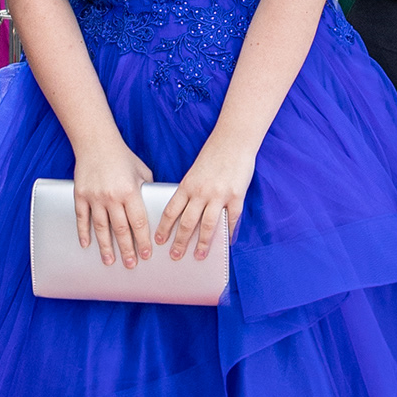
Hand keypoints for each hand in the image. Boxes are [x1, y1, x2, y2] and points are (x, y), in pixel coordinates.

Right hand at [72, 140, 153, 270]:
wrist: (96, 142)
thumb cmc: (122, 157)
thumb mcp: (142, 172)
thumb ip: (148, 190)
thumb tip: (155, 207)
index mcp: (130, 192)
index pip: (138, 223)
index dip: (142, 241)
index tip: (146, 255)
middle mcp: (112, 197)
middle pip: (120, 230)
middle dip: (127, 249)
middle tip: (130, 264)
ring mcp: (94, 197)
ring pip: (101, 228)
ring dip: (106, 247)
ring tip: (110, 260)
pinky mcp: (80, 195)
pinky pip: (82, 218)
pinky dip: (84, 233)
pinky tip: (87, 245)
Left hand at [157, 135, 255, 263]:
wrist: (234, 140)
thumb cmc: (213, 155)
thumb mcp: (195, 172)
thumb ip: (190, 191)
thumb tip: (184, 212)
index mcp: (187, 185)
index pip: (171, 211)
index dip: (164, 228)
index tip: (159, 241)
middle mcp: (201, 192)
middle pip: (187, 223)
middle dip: (180, 242)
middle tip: (175, 256)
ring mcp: (220, 195)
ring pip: (208, 226)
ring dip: (202, 244)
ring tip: (199, 256)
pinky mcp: (237, 196)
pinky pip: (231, 220)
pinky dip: (228, 233)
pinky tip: (226, 243)